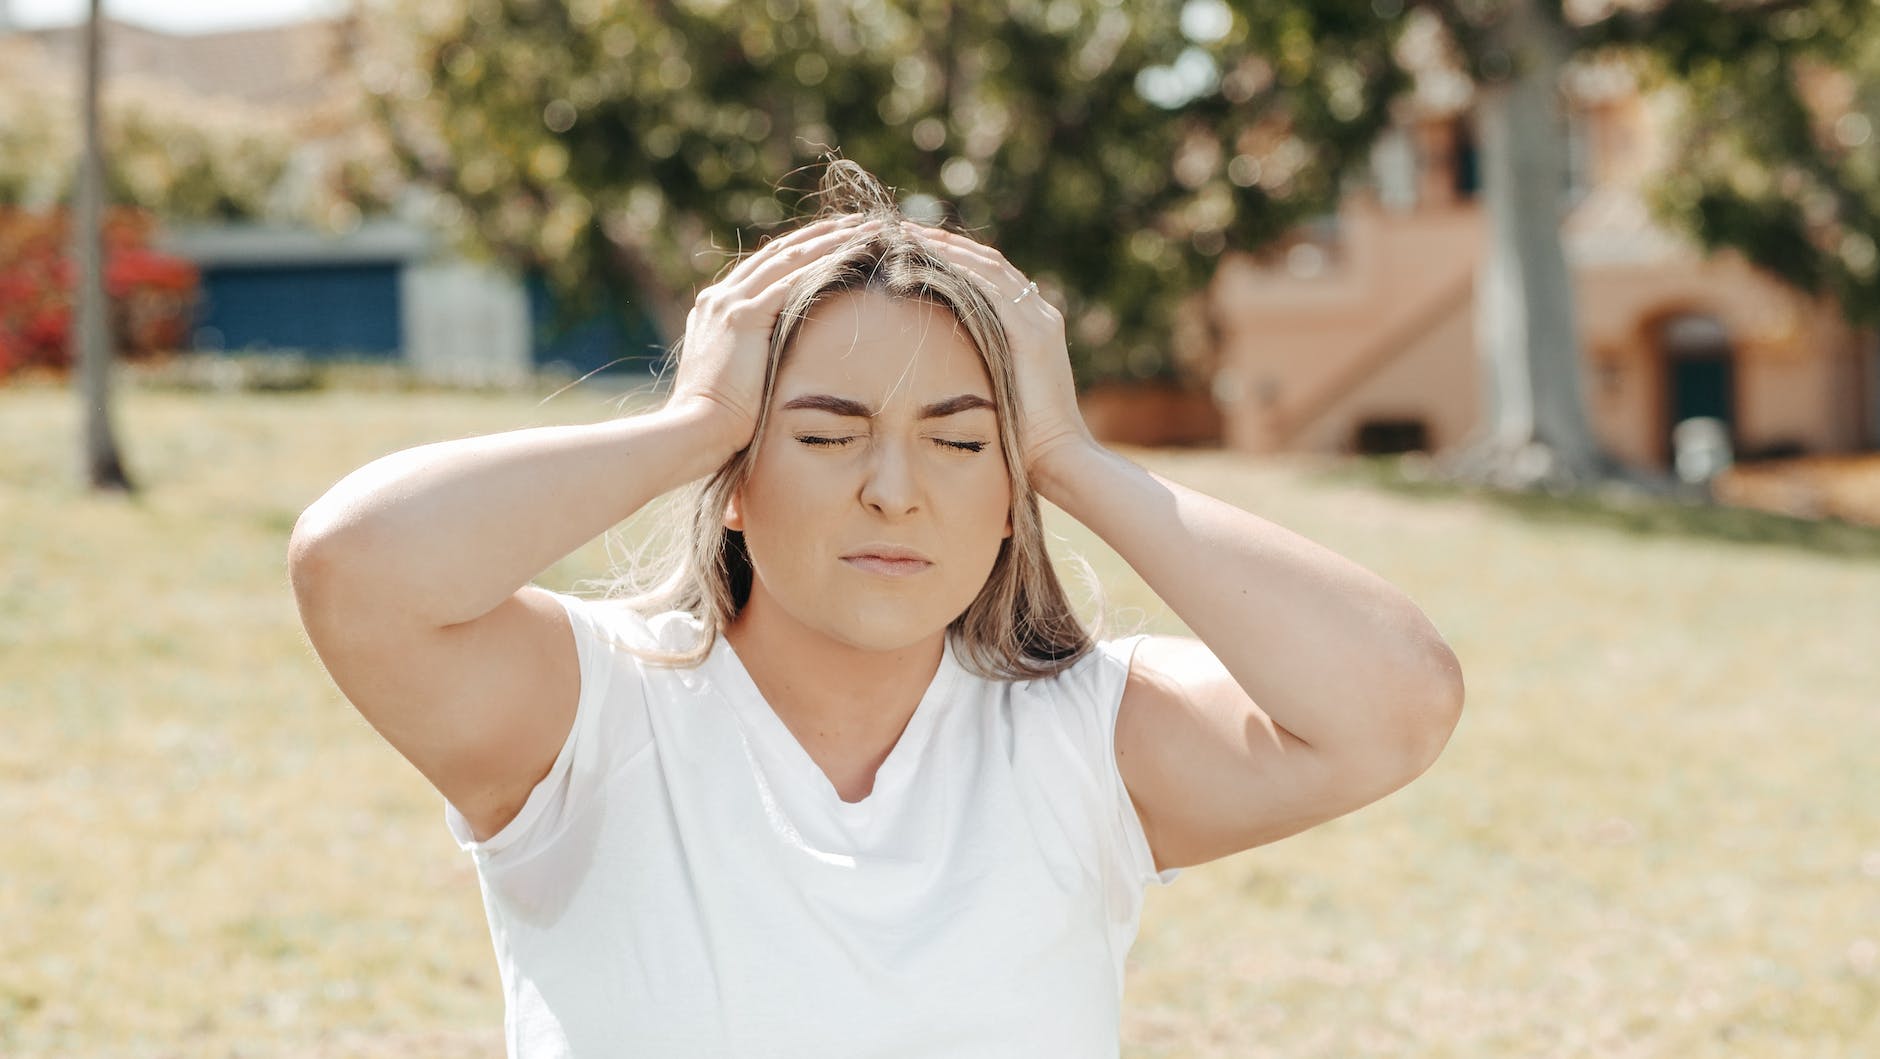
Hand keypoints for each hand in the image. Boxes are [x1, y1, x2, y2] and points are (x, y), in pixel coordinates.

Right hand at [666, 215, 876, 452]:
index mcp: (715, 309)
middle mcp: (720, 298)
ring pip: (787, 259)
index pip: (763, 269)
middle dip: (818, 235)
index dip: (799, 252)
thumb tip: (779, 365)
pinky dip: (822, 263)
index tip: (831, 243)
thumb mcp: (734, 380)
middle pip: (777, 253)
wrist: (695, 431)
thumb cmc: (717, 422)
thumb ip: (752, 359)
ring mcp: (729, 304)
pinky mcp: (743, 317)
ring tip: (862, 230)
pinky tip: (850, 255)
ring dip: (828, 241)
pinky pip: (790, 280)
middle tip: (854, 223)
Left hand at [908, 225, 1096, 479]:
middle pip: (988, 262)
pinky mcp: (1032, 335)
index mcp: (1034, 325)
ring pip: (987, 267)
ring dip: (945, 249)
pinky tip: (925, 262)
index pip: (991, 275)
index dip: (953, 256)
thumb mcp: (998, 393)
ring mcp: (1039, 321)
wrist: (1058, 459)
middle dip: (944, 243)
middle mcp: (1040, 315)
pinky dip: (958, 271)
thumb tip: (945, 369)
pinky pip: (990, 290)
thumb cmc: (1023, 440)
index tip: (914, 246)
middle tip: (901, 230)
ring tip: (904, 237)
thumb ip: (981, 369)